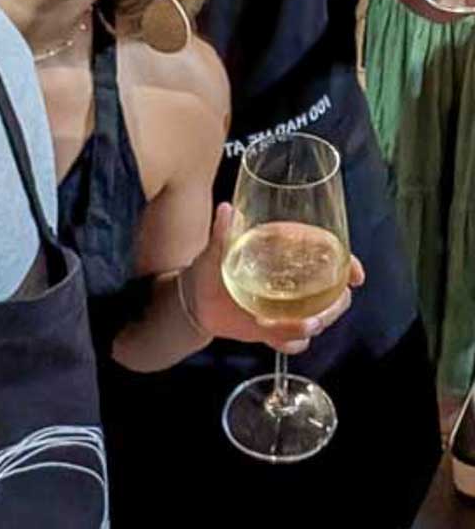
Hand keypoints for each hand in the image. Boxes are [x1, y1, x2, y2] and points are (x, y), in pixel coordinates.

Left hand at [182, 204, 364, 353]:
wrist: (196, 301)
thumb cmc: (209, 266)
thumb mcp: (215, 248)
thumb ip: (223, 231)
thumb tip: (228, 208)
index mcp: (285, 251)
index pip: (328, 253)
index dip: (346, 263)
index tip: (354, 275)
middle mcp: (294, 278)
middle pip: (334, 292)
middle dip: (332, 305)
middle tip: (314, 315)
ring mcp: (289, 305)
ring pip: (321, 318)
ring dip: (310, 325)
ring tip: (284, 325)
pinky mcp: (280, 328)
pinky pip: (298, 340)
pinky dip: (290, 341)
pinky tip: (272, 336)